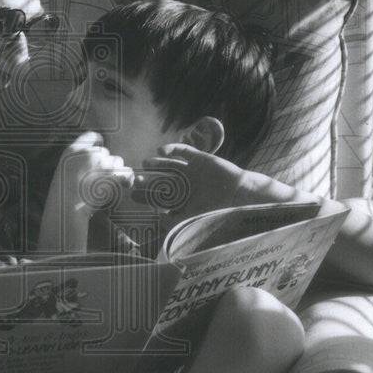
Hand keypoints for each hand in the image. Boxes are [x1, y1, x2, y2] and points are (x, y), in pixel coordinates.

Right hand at [53, 131, 135, 214]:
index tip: (99, 152)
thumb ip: (77, 161)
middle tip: (98, 179)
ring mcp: (102, 162)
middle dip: (104, 164)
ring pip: (116, 161)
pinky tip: (126, 185)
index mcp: (73, 150)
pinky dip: (128, 179)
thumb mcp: (63, 172)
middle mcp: (89, 152)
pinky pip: (127, 172)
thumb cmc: (64, 195)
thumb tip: (96, 157)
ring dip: (114, 172)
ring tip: (107, 185)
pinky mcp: (113, 174)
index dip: (97, 143)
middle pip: (105, 152)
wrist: (68, 207)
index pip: (91, 136)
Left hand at [133, 143, 249, 221]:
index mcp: (184, 202)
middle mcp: (187, 187)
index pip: (161, 199)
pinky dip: (173, 149)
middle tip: (136, 180)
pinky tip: (160, 151)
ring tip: (145, 163)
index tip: (133, 195)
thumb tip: (157, 221)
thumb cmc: (216, 212)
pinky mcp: (201, 159)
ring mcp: (193, 172)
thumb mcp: (191, 221)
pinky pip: (184, 152)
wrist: (239, 197)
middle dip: (149, 181)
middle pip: (163, 182)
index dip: (146, 196)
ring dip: (157, 164)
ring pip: (171, 166)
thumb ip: (173, 223)